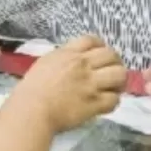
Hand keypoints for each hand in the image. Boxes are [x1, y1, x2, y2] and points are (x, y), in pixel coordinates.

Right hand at [10, 36, 125, 132]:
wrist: (31, 110)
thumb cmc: (30, 90)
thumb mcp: (44, 65)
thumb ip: (61, 61)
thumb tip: (72, 63)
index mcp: (68, 54)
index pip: (92, 40)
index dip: (101, 47)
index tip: (101, 56)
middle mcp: (82, 65)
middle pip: (111, 55)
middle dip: (115, 63)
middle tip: (112, 74)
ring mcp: (90, 84)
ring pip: (119, 74)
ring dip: (119, 82)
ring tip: (113, 89)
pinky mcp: (95, 103)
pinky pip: (114, 99)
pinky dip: (112, 102)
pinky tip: (105, 105)